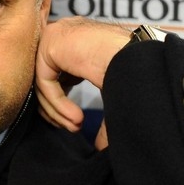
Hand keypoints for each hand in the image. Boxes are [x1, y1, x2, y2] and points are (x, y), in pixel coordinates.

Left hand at [34, 16, 129, 148]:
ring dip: (58, 110)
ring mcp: (56, 36)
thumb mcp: (114, 94)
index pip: (58, 75)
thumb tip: (100, 147)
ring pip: (43, 82)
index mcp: (80, 44)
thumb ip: (103, 118)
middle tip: (73, 127)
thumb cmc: (135, 72)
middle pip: (46, 79)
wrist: (140, 58)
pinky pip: (45, 80)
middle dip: (56, 109)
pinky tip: (75, 116)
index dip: (61, 102)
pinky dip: (57, 102)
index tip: (75, 123)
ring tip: (76, 125)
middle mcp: (66, 37)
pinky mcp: (51, 43)